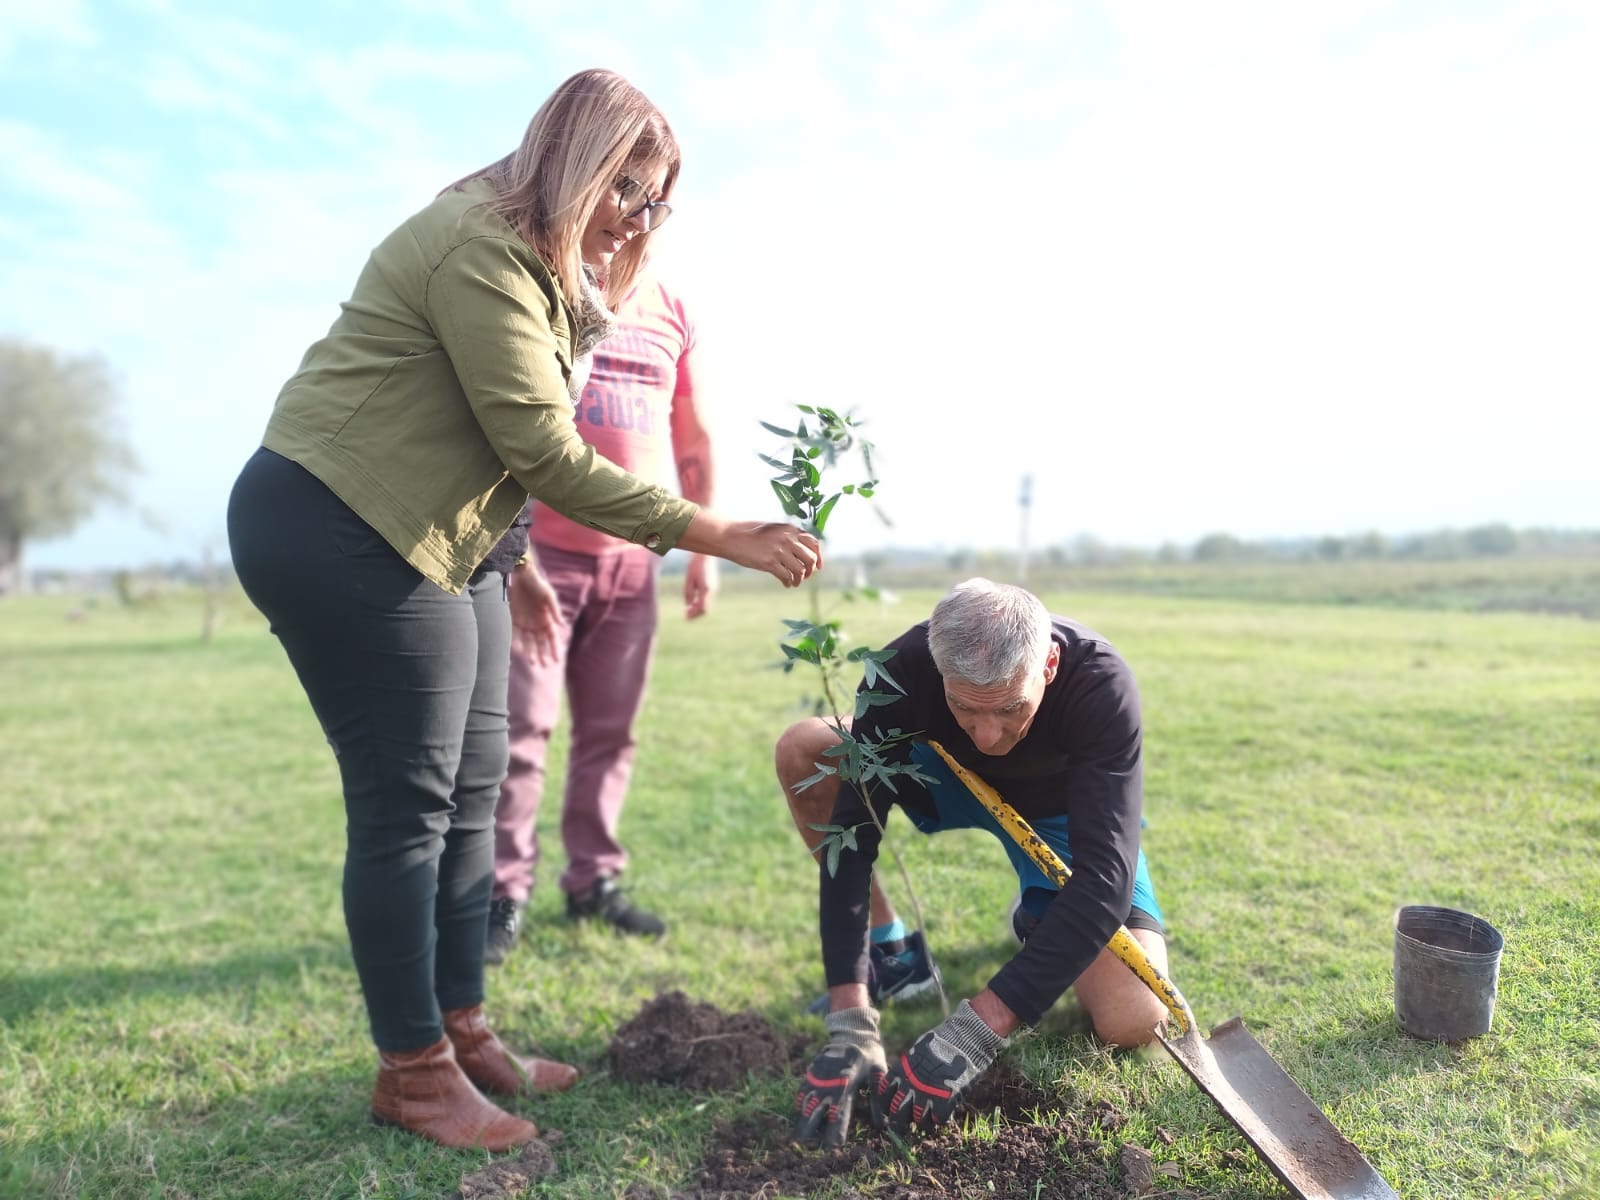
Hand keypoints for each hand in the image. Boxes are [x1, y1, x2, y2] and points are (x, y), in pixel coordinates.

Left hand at [509, 561, 564, 665]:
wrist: (519, 573)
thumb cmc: (536, 583)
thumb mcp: (547, 595)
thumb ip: (554, 610)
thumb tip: (562, 625)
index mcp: (547, 618)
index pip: (552, 637)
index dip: (554, 648)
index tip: (556, 659)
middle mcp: (536, 623)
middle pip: (541, 642)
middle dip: (543, 654)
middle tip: (544, 665)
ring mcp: (524, 622)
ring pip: (528, 641)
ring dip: (531, 652)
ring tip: (533, 663)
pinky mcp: (513, 619)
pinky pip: (514, 634)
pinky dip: (516, 642)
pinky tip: (518, 651)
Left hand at [682, 554, 716, 619]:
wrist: (705, 555)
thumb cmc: (695, 565)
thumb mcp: (689, 579)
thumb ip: (688, 593)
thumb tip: (688, 605)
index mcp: (706, 589)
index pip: (702, 608)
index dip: (694, 615)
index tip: (685, 618)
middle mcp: (712, 591)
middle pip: (705, 609)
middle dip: (696, 614)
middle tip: (685, 616)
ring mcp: (714, 588)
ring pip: (707, 604)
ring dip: (698, 608)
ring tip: (687, 610)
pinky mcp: (713, 586)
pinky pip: (708, 599)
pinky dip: (701, 603)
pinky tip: (693, 602)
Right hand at [728, 521, 820, 587]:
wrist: (731, 536)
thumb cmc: (750, 533)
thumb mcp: (774, 529)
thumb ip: (788, 537)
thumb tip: (803, 552)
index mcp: (790, 529)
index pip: (814, 543)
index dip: (819, 557)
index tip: (818, 567)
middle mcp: (788, 539)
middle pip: (810, 559)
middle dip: (810, 570)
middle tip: (805, 576)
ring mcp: (779, 550)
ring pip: (800, 570)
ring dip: (799, 579)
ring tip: (794, 582)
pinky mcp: (769, 562)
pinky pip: (786, 576)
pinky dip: (788, 582)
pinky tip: (786, 584)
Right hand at [792, 1006, 884, 1148]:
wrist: (852, 1031)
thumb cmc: (869, 1055)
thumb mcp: (878, 1074)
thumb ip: (878, 1099)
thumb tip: (882, 1124)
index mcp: (846, 1083)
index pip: (839, 1113)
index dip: (835, 1131)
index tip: (832, 1147)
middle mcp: (828, 1082)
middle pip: (815, 1109)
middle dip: (809, 1129)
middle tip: (804, 1146)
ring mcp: (818, 1076)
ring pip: (805, 1101)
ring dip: (801, 1119)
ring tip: (797, 1137)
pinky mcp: (812, 1071)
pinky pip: (802, 1090)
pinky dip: (799, 1103)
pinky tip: (798, 1114)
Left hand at [870, 1000, 1007, 1134]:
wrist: (964, 1038)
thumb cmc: (942, 1041)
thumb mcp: (918, 1051)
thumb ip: (909, 1069)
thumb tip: (904, 1080)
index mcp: (901, 1072)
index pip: (884, 1096)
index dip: (887, 1105)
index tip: (893, 1107)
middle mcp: (910, 1086)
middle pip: (897, 1115)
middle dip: (901, 1122)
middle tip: (908, 1122)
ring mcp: (927, 1095)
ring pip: (918, 1122)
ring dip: (924, 1122)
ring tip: (930, 1117)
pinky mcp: (945, 1102)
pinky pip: (938, 1120)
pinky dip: (941, 1118)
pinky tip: (945, 1111)